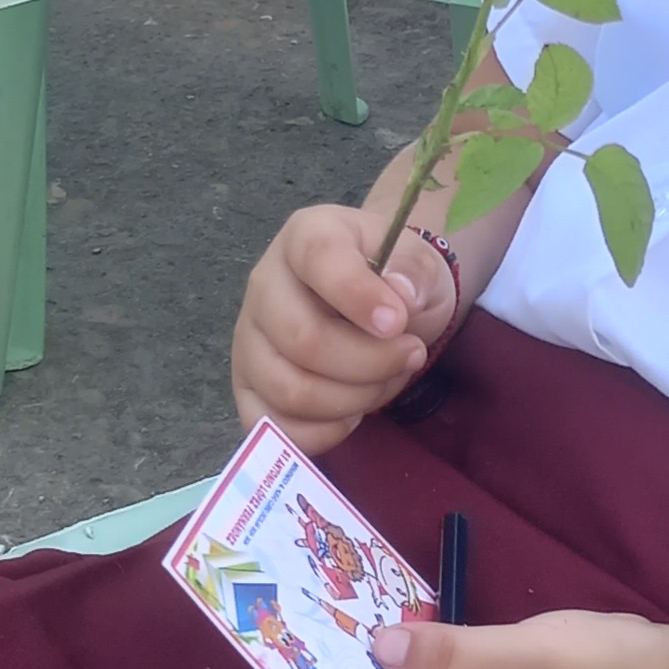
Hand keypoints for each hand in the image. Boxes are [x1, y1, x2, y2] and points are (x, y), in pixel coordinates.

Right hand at [231, 201, 456, 450]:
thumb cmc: (395, 280)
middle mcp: (264, 284)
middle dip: (370, 362)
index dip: (358, 296)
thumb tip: (400, 296)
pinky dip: (323, 431)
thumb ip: (416, 271)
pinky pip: (274, 426)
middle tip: (410, 356)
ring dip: (353, 399)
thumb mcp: (421, 262)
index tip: (398, 323)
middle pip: (303, 340)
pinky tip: (353, 411)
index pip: (318, 260)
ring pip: (290, 390)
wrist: (379, 306)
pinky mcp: (247, 387)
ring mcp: (249, 339)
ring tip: (384, 381)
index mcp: (305, 237)